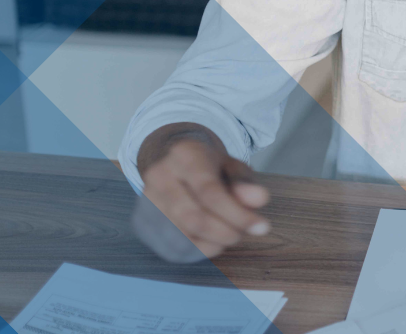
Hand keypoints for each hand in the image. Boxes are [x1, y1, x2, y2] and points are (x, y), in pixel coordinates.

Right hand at [139, 135, 270, 258]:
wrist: (176, 164)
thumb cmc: (210, 167)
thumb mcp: (232, 166)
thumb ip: (245, 182)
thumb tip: (259, 200)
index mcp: (184, 155)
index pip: (209, 191)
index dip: (237, 214)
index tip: (262, 227)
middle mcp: (158, 177)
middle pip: (193, 217)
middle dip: (225, 232)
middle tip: (244, 233)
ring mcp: (146, 201)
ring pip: (181, 237)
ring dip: (214, 243)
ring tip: (231, 234)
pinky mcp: (143, 223)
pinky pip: (172, 248)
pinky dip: (199, 251)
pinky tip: (213, 242)